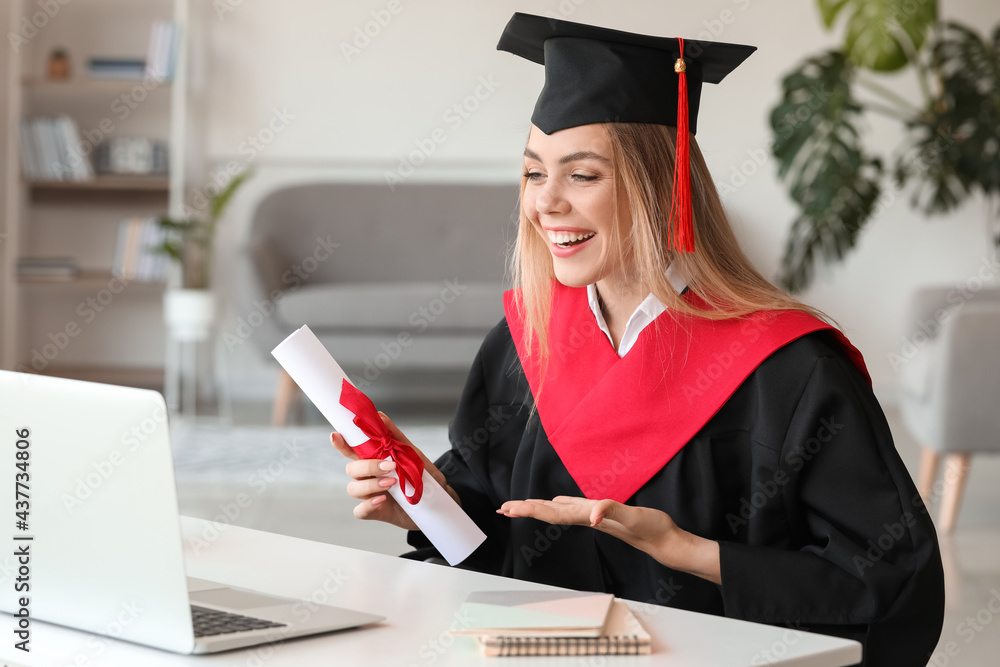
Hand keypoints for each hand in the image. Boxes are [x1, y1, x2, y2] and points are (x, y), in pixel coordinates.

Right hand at [331, 411, 458, 530]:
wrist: (438, 499)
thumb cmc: (423, 475)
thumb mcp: (413, 454)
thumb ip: (395, 438)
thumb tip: (380, 417)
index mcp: (374, 460)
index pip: (353, 450)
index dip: (342, 443)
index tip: (336, 435)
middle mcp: (369, 477)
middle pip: (351, 469)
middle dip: (366, 466)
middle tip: (389, 466)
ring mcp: (371, 494)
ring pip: (353, 489)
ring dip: (370, 484)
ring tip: (392, 482)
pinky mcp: (377, 511)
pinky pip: (360, 511)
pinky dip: (368, 505)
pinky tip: (381, 500)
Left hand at [497, 496, 720, 584]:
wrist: (665, 542)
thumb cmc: (652, 530)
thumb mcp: (634, 518)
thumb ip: (614, 513)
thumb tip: (593, 516)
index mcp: (590, 517)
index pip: (553, 512)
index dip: (531, 509)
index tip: (510, 509)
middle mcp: (588, 517)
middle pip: (550, 512)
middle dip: (526, 510)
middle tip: (503, 508)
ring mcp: (595, 516)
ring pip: (559, 510)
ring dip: (538, 508)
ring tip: (519, 507)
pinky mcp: (603, 514)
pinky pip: (575, 507)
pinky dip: (560, 504)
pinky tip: (555, 503)